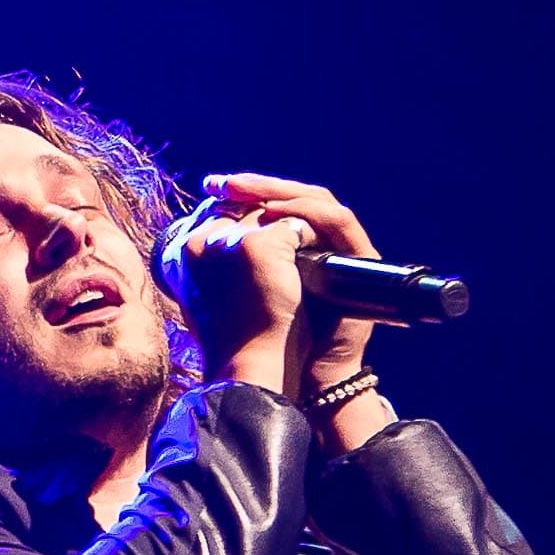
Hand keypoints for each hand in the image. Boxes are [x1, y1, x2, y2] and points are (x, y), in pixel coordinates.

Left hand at [176, 169, 386, 423]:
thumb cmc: (263, 335)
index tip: (212, 185)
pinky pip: (337, 219)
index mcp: (287, 247)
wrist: (301, 372)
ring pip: (315, 201)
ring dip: (280, 193)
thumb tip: (193, 228)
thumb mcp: (234, 288)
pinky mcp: (360, 257)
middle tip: (225, 182)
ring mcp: (340, 248)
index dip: (243, 191)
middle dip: (257, 186)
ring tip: (250, 192)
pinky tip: (281, 213)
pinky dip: (309, 211)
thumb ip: (225, 258)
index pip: (271, 202)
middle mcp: (317, 243)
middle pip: (291, 197)